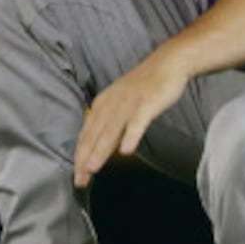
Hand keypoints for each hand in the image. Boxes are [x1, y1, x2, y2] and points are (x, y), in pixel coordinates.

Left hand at [74, 55, 191, 186]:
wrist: (167, 64)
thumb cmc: (144, 86)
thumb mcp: (120, 102)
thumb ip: (110, 122)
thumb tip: (100, 145)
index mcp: (102, 104)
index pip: (87, 134)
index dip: (80, 156)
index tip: (77, 176)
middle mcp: (111, 104)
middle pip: (95, 135)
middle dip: (85, 158)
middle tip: (80, 179)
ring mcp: (128, 103)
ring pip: (111, 131)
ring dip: (101, 151)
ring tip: (93, 168)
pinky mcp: (146, 103)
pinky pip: (137, 122)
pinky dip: (130, 136)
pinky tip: (126, 151)